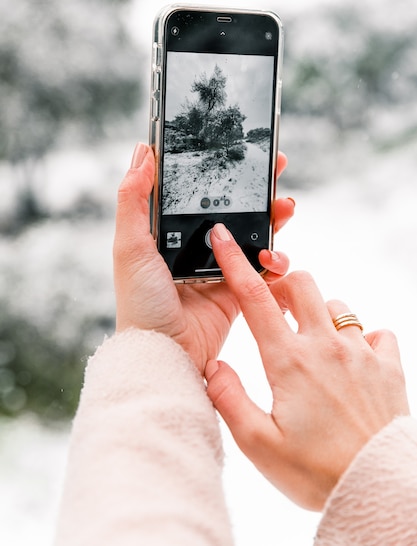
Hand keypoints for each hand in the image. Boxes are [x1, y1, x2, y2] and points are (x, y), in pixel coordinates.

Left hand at [113, 143, 293, 374]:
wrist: (166, 353)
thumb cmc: (141, 303)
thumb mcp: (130, 246)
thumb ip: (134, 200)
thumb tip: (143, 153)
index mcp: (170, 234)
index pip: (199, 192)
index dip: (219, 169)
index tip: (239, 148)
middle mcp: (196, 247)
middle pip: (233, 209)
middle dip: (257, 188)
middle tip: (276, 167)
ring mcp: (219, 268)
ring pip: (254, 234)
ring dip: (273, 218)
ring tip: (284, 207)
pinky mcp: (238, 291)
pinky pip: (263, 270)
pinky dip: (276, 261)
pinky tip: (275, 257)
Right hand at [206, 224, 409, 509]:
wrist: (377, 487)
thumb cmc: (316, 472)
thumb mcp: (258, 444)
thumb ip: (228, 399)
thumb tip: (213, 365)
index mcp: (289, 361)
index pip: (255, 298)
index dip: (235, 262)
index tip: (223, 237)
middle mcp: (326, 346)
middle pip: (302, 283)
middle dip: (282, 283)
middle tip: (274, 306)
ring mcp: (361, 353)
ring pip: (337, 306)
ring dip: (318, 314)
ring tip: (311, 343)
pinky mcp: (388, 366)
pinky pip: (376, 332)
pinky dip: (361, 337)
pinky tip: (353, 359)